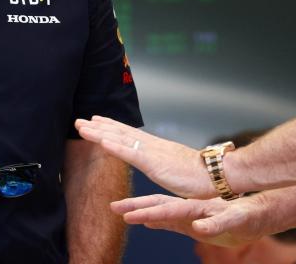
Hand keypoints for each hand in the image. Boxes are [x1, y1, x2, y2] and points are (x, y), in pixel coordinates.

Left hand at [74, 116, 211, 197]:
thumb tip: (157, 163)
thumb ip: (163, 163)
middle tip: (79, 120)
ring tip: (82, 126)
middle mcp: (151, 145)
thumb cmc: (199, 175)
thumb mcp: (174, 167)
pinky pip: (131, 153)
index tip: (95, 121)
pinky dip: (115, 145)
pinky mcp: (154, 164)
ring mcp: (152, 152)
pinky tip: (101, 141)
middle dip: (98, 126)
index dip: (110, 126)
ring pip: (120, 139)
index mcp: (155, 147)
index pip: (128, 133)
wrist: (215, 173)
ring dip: (99, 132)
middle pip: (120, 132)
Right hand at [111, 193, 267, 246]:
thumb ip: (217, 224)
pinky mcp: (195, 222)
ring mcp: (191, 215)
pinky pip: (170, 220)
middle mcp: (191, 209)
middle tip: (114, 208)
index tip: (128, 215)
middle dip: (137, 207)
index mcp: (197, 207)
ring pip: (161, 210)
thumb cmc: (247, 217)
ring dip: (142, 211)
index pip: (168, 208)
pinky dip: (156, 219)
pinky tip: (146, 219)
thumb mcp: (235, 222)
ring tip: (123, 213)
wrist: (258, 215)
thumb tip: (200, 227)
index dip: (148, 212)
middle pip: (159, 205)